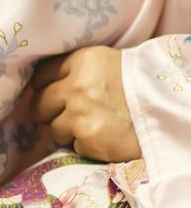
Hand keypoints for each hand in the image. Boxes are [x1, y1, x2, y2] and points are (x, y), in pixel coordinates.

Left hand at [30, 46, 141, 161]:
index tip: (55, 94)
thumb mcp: (105, 65)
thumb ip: (74, 71)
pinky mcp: (89, 138)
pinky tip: (105, 136)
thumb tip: (39, 88)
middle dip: (51, 112)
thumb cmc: (136, 86)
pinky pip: (73, 146)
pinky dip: (85, 146)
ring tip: (95, 124)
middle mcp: (77, 86)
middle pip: (38, 105)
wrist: (169, 110)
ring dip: (68, 132)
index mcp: (82, 61)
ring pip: (53, 129)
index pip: (40, 75)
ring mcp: (81, 114)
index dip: (45, 87)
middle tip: (73, 113)